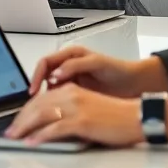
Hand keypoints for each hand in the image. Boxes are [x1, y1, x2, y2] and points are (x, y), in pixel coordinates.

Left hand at [5, 84, 144, 146]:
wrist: (137, 117)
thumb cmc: (116, 116)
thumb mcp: (87, 107)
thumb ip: (67, 111)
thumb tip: (48, 125)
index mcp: (71, 89)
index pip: (40, 99)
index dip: (24, 111)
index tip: (16, 122)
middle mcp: (71, 95)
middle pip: (36, 105)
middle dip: (20, 120)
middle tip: (10, 132)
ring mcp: (76, 108)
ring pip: (41, 115)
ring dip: (24, 127)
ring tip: (15, 137)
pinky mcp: (82, 121)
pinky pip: (55, 128)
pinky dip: (40, 135)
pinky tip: (32, 141)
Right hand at [28, 45, 167, 97]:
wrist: (136, 84)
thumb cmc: (119, 71)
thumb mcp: (97, 63)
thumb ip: (75, 66)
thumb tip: (55, 74)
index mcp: (71, 55)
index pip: (45, 63)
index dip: (37, 75)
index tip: (34, 89)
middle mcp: (68, 66)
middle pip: (43, 75)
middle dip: (35, 88)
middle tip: (32, 102)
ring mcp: (71, 80)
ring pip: (48, 88)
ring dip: (43, 98)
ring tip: (40, 109)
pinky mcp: (75, 93)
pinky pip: (58, 98)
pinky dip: (53, 105)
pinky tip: (52, 113)